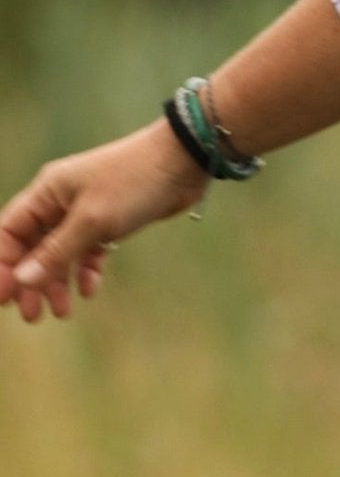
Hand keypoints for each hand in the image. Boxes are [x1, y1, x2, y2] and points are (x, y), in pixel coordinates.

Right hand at [0, 122, 209, 322]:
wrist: (185, 161)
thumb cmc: (134, 182)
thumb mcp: (92, 220)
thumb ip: (57, 251)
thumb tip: (21, 280)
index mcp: (46, 193)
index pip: (9, 233)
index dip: (2, 266)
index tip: (4, 300)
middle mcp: (60, 202)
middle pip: (33, 247)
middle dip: (30, 282)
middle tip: (33, 315)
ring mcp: (86, 211)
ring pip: (61, 252)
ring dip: (57, 281)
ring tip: (61, 312)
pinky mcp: (111, 220)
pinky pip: (89, 250)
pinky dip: (86, 269)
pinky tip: (89, 290)